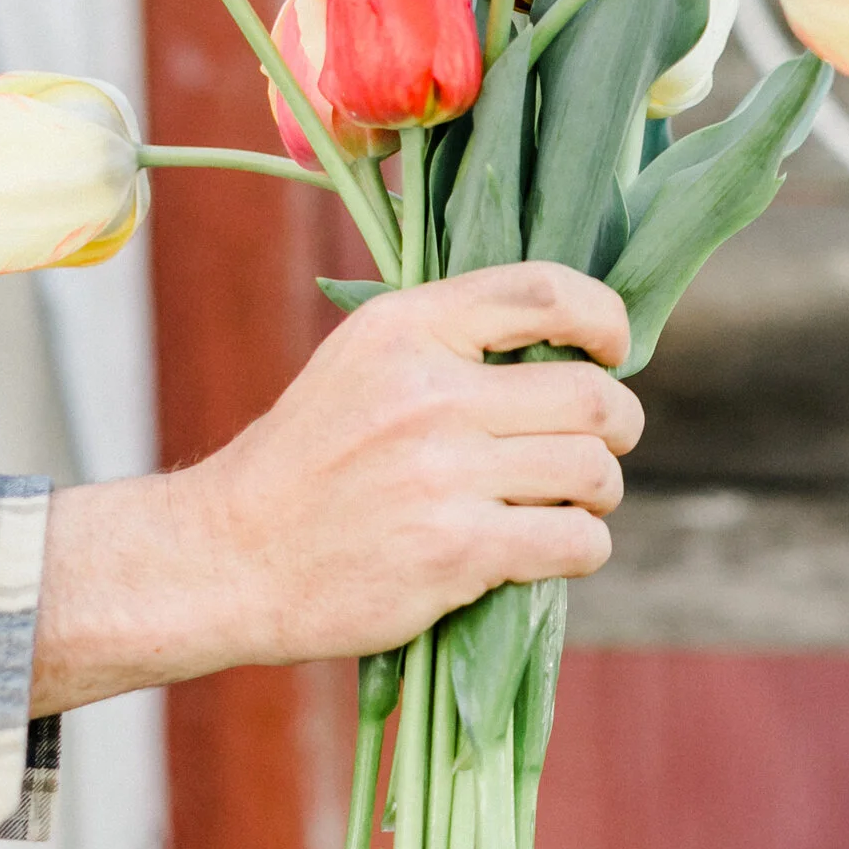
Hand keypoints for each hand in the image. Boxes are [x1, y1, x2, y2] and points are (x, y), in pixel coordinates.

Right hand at [30, 262, 644, 714]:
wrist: (230, 556)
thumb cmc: (311, 461)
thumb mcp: (362, 362)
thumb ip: (452, 341)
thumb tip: (574, 343)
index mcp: (405, 327)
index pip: (545, 292)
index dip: (606, 318)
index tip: (613, 349)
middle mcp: (428, 392)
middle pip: (592, 396)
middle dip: (618, 427)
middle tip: (602, 448)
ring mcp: (443, 474)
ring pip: (593, 472)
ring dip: (600, 494)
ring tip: (569, 504)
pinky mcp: (455, 550)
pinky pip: (576, 541)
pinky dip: (583, 548)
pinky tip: (553, 549)